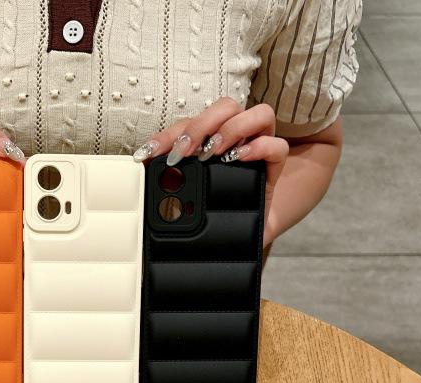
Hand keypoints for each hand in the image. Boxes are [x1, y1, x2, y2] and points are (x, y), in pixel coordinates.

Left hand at [132, 98, 288, 245]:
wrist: (240, 237)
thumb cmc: (213, 209)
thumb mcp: (186, 195)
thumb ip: (166, 178)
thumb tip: (143, 168)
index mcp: (212, 137)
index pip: (190, 122)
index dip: (168, 134)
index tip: (149, 153)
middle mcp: (237, 136)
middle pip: (227, 106)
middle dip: (203, 124)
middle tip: (185, 152)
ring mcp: (259, 148)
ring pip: (260, 114)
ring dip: (232, 129)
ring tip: (212, 153)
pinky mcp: (275, 168)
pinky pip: (278, 146)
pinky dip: (259, 147)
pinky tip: (239, 158)